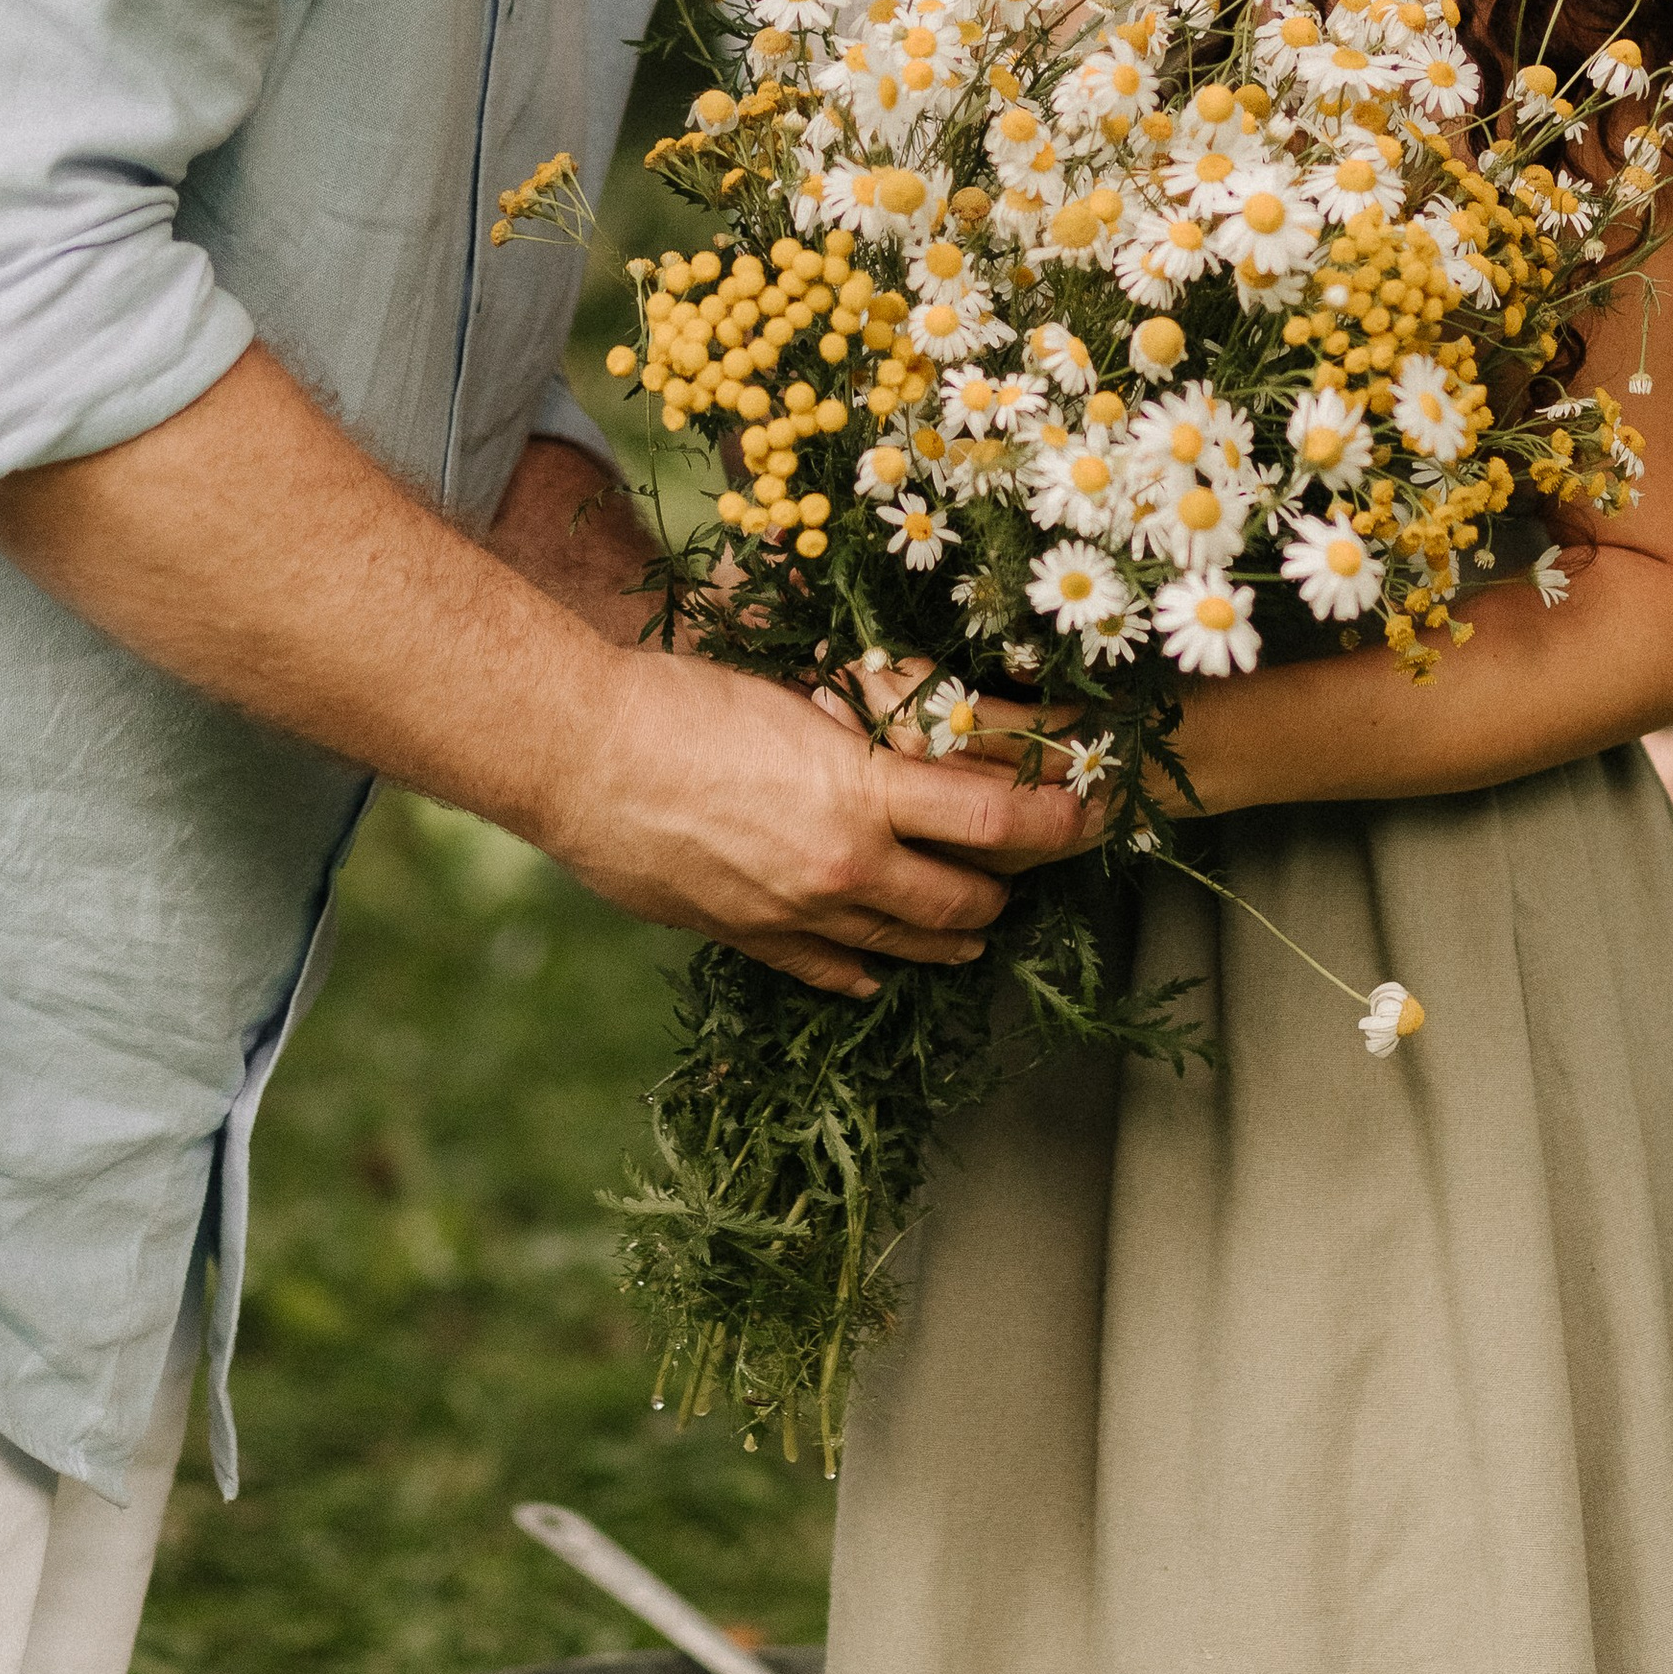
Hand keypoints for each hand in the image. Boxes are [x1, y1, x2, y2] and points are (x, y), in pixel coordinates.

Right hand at [528, 644, 1108, 998]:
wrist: (579, 754)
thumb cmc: (679, 702)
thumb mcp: (794, 702)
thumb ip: (857, 738)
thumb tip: (899, 741)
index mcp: (863, 794)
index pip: (998, 821)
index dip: (1060, 822)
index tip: (1092, 813)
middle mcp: (845, 867)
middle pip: (965, 904)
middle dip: (1006, 890)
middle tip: (1025, 868)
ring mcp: (797, 914)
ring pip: (907, 948)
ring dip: (952, 938)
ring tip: (973, 927)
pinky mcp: (749, 937)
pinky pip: (830, 971)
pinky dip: (865, 970)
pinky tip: (877, 967)